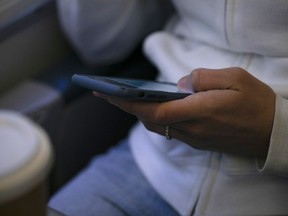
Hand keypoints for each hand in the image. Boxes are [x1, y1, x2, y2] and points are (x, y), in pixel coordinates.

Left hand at [95, 67, 275, 156]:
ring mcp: (195, 138)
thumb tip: (179, 83)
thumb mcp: (235, 78)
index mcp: (200, 112)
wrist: (274, 133)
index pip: (154, 111)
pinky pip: (170, 131)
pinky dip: (155, 120)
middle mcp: (193, 129)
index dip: (129, 104)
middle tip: (108, 94)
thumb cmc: (257, 103)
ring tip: (125, 100)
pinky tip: (152, 110)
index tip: (109, 94)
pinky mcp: (199, 142)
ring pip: (158, 127)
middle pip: (150, 121)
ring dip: (139, 114)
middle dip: (126, 108)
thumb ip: (203, 78)